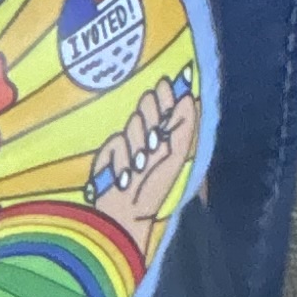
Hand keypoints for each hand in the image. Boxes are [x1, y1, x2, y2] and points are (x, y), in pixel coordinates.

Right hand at [92, 79, 199, 259]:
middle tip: (152, 137)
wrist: (125, 214)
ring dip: (135, 145)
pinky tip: (121, 174)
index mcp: (167, 138)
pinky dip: (118, 159)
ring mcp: (127, 144)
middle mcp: (148, 137)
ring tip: (136, 167)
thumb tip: (188, 97)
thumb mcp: (175, 156)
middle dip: (150, 118)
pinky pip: (114, 142)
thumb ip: (182, 126)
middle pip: (148, 110)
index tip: (166, 83)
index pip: (167, 107)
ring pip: (132, 125)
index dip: (167, 95)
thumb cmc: (155, 186)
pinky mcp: (107, 152)